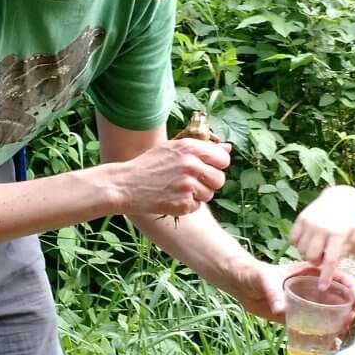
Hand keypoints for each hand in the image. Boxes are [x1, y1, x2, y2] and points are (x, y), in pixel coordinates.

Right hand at [113, 137, 231, 219]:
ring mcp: (188, 185)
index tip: (205, 169)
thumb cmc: (149, 165)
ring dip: (197, 195)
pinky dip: (186, 206)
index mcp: (190, 148)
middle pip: (219, 179)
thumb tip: (229, 148)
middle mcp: (191, 165)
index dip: (216, 166)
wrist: (125, 185)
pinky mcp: (183, 203)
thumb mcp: (173, 149)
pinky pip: (197, 207)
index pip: (223, 159)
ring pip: (209, 195)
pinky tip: (171, 199)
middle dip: (208, 183)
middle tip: (189, 182)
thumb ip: (201, 148)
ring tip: (177, 189)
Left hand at [229, 260, 354, 324]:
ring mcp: (308, 304)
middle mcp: (313, 289)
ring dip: (342, 323)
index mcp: (310, 273)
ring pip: (331, 313)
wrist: (242, 286)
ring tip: (348, 335)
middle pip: (339, 298)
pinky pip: (317, 326)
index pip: (338, 277)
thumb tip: (280, 309)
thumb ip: (273, 292)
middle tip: (354, 323)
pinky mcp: (299, 318)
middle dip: (350, 309)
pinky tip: (334, 345)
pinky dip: (327, 334)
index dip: (350, 288)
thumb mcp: (264, 279)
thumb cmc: (255, 275)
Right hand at [290, 185, 354, 288]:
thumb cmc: (349, 224)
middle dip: (316, 261)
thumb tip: (329, 271)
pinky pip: (293, 240)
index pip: (330, 260)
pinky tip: (308, 240)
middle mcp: (322, 227)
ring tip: (316, 247)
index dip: (325, 276)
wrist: (341, 200)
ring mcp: (310, 222)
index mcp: (338, 233)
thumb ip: (341, 254)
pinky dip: (298, 244)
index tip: (322, 287)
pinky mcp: (300, 218)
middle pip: (311, 256)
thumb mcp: (352, 238)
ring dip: (307, 253)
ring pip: (300, 249)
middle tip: (322, 257)